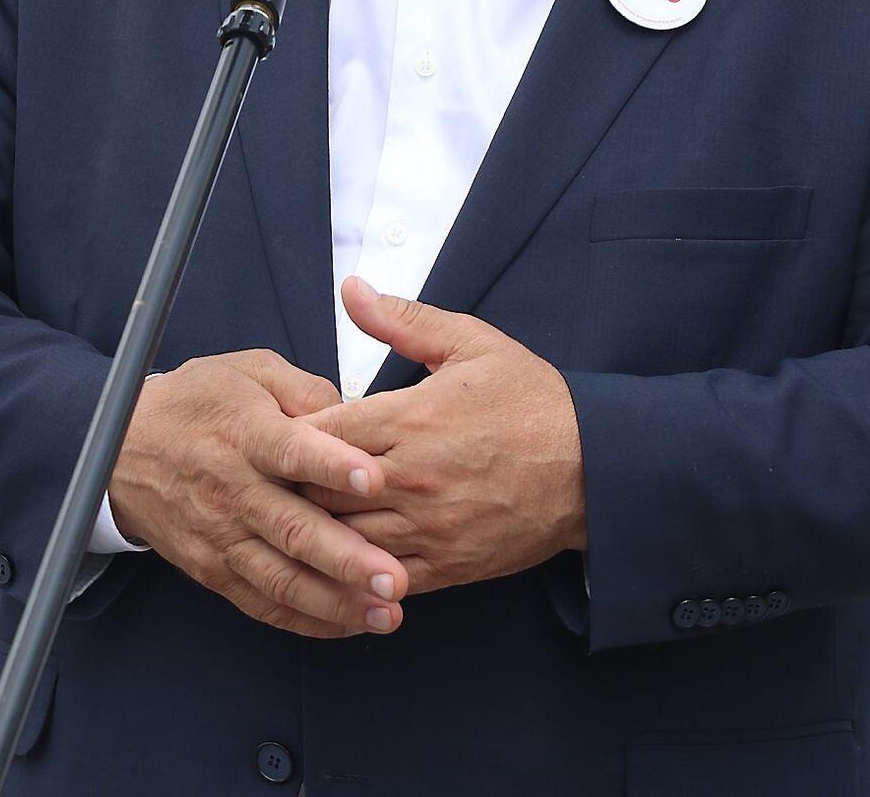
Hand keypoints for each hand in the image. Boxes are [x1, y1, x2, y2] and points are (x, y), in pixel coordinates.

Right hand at [107, 349, 408, 638]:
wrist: (124, 447)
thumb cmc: (198, 403)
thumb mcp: (250, 371)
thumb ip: (305, 390)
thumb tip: (355, 414)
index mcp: (244, 431)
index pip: (290, 450)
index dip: (332, 465)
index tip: (375, 479)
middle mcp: (232, 488)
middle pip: (291, 528)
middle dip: (346, 559)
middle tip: (394, 578)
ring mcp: (221, 536)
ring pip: (281, 578)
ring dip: (335, 602)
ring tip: (385, 614)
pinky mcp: (213, 570)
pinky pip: (263, 604)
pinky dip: (307, 620)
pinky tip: (349, 624)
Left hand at [299, 278, 584, 594]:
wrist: (593, 467)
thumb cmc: (530, 398)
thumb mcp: (470, 342)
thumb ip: (402, 319)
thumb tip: (351, 288)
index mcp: (411, 418)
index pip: (320, 432)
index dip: (292, 431)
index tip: (282, 427)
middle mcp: (412, 479)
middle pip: (318, 491)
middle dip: (293, 483)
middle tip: (276, 474)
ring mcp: (428, 529)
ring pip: (342, 541)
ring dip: (318, 529)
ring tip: (298, 516)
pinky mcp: (446, 567)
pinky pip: (379, 580)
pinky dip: (352, 572)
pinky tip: (337, 560)